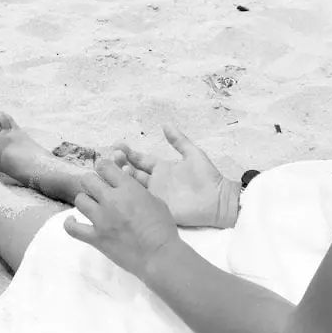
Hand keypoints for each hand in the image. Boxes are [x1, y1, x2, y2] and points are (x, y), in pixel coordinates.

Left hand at [64, 159, 179, 280]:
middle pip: (87, 180)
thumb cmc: (162, 227)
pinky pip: (72, 228)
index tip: (106, 174)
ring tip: (93, 206)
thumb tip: (126, 181)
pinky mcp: (95, 237)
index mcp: (127, 188)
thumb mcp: (155, 199)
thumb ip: (138, 189)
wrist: (158, 255)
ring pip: (80, 200)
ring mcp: (101, 219)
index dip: (104, 168)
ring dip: (86, 200)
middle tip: (99, 190)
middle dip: (93, 182)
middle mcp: (111, 199)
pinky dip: (70, 223)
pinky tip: (73, 220)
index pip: (104, 166)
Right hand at [112, 125, 241, 227]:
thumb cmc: (207, 177)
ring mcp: (155, 195)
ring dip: (123, 177)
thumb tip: (166, 124)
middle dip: (121, 163)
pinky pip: (141, 202)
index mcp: (162, 168)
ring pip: (133, 186)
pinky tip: (122, 188)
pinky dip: (130, 195)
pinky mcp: (158, 208)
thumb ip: (178, 140)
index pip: (140, 159)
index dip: (129, 153)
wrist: (217, 200)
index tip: (117, 146)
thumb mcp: (192, 154)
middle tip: (114, 156)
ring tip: (116, 168)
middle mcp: (156, 181)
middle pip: (133, 172)